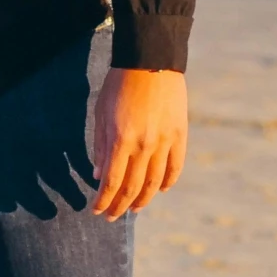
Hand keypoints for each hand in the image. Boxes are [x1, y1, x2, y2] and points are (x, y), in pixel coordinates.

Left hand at [91, 66, 186, 219]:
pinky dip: (167, 182)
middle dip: (120, 206)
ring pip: (154, 182)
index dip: (103, 201)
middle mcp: (144, 145)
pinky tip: (159, 190)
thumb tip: (98, 175)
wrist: (151, 59)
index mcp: (120, 140)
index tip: (96, 211)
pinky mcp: (179, 134)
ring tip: (134, 209)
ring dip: (143, 200)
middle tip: (112, 216)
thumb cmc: (120, 83)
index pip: (111, 183)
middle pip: (132, 187)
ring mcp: (164, 141)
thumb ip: (101, 145)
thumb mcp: (102, 113)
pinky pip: (175, 167)